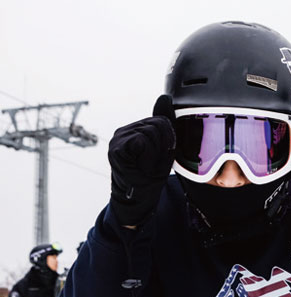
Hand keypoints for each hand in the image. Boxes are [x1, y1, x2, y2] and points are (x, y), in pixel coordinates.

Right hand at [108, 95, 175, 226]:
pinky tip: (141, 166)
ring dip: (156, 152)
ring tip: (147, 164)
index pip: (161, 120)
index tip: (161, 154)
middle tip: (153, 161)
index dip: (168, 139)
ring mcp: (118, 139)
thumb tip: (165, 97)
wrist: (140, 199)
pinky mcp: (116, 148)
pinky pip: (141, 141)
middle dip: (163, 145)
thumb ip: (164, 125)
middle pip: (158, 124)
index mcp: (135, 130)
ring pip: (151, 132)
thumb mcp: (164, 148)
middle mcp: (124, 132)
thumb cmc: (150, 175)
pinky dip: (147, 156)